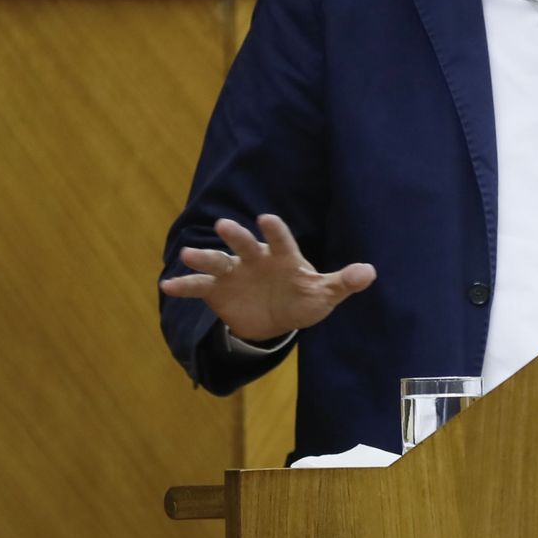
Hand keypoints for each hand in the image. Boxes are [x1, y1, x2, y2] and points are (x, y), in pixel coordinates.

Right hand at [160, 214, 375, 342]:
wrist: (275, 319)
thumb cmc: (303, 298)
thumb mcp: (324, 294)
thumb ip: (343, 283)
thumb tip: (370, 272)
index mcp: (283, 256)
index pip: (281, 240)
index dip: (274, 230)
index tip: (266, 218)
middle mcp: (255, 258)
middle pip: (244, 244)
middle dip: (236, 236)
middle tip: (223, 225)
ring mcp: (234, 272)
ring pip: (217, 261)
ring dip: (203, 257)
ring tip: (187, 254)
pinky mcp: (216, 290)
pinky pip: (199, 286)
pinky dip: (184, 286)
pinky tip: (167, 286)